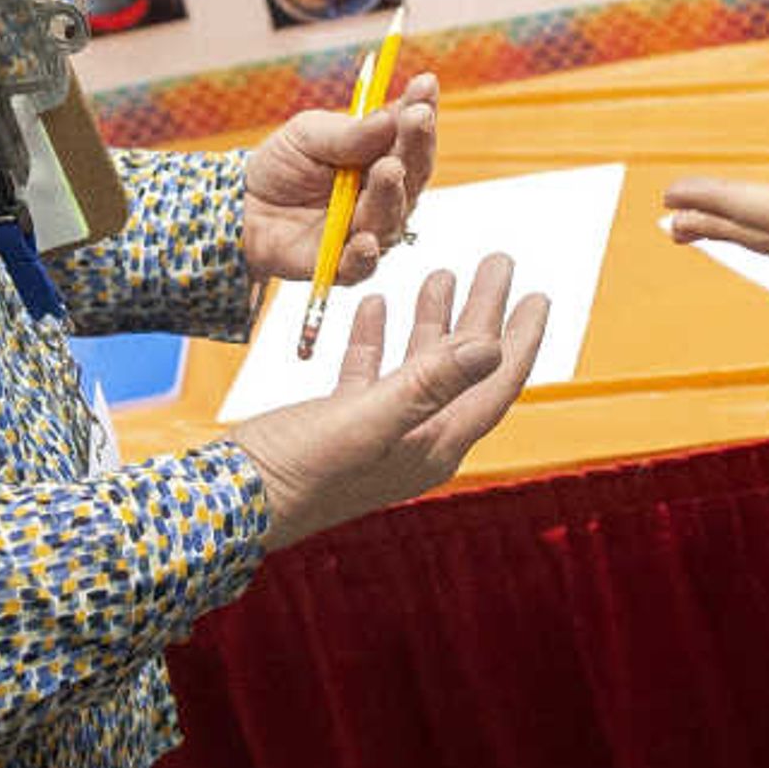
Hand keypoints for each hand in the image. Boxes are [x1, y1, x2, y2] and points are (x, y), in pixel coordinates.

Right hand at [231, 257, 551, 549]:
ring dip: (434, 319)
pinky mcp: (340, 425)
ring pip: (418, 365)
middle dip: (483, 313)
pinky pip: (372, 372)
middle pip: (463, 367)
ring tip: (444, 273)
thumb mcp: (368, 420)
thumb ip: (430, 382)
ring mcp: (378, 433)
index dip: (521, 339)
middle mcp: (414, 441)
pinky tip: (375, 304)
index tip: (541, 294)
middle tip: (499, 261)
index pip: (495, 385)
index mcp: (433, 445)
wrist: (227, 506)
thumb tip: (493, 346)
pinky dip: (380, 336)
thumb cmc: (297, 472)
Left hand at [238, 72, 439, 284]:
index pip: (410, 133)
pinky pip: (360, 266)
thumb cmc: (283, 165)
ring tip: (389, 169)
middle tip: (416, 121)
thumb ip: (347, 134)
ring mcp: (367, 229)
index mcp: (382, 155)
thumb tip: (389, 118)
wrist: (243, 206)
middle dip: (416, 146)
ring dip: (391, 194)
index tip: (425, 84)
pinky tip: (366, 240)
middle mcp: (384, 193)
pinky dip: (364, 255)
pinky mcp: (343, 265)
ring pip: (390, 217)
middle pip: (412, 174)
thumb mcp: (308, 135)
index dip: (422, 109)